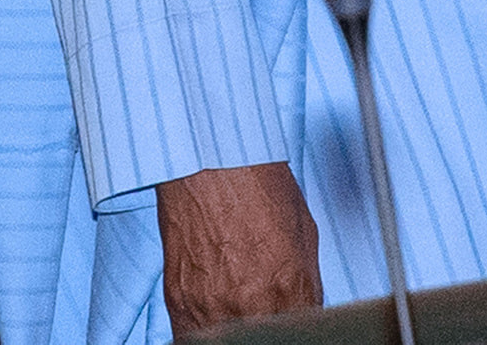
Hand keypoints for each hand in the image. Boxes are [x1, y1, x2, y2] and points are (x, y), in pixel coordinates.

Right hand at [156, 161, 321, 335]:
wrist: (210, 160)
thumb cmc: (256, 183)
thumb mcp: (302, 230)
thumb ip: (306, 281)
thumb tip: (306, 309)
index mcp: (290, 287)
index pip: (299, 333)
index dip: (295, 325)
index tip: (289, 316)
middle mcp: (252, 305)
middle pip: (267, 338)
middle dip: (268, 324)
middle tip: (264, 305)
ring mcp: (213, 309)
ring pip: (230, 341)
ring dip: (237, 327)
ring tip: (238, 302)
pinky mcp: (180, 306)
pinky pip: (193, 339)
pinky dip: (206, 330)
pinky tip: (215, 311)